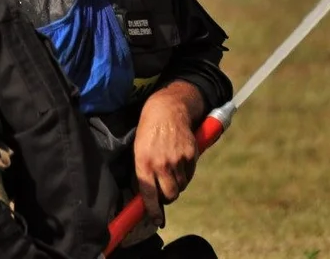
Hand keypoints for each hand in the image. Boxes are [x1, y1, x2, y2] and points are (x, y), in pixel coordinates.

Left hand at [132, 87, 199, 226]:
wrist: (168, 108)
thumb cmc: (149, 129)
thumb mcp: (138, 149)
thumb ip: (142, 171)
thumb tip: (144, 194)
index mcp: (144, 161)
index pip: (149, 194)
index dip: (153, 211)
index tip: (157, 220)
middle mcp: (161, 162)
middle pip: (169, 195)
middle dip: (167, 198)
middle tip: (164, 192)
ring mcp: (177, 159)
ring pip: (180, 186)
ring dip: (176, 184)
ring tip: (170, 170)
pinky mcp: (191, 154)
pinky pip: (189, 175)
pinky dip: (185, 174)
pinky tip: (179, 162)